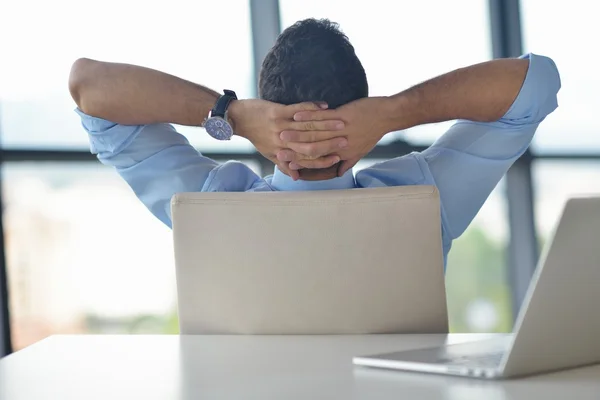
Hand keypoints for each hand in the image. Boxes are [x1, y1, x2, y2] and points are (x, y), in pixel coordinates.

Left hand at [228, 99, 346, 179]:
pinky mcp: (277, 111)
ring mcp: (280, 125)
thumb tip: (298, 177)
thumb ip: (284, 165)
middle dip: (330, 142)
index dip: (323, 159)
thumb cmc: (256, 136)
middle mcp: (282, 141)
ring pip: (307, 127)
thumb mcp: (268, 153)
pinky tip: (325, 106)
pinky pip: (299, 109)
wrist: (238, 118)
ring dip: (326, 124)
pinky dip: (313, 107)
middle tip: (346, 140)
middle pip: (310, 143)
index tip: (338, 157)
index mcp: (281, 152)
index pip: (306, 159)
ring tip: (341, 123)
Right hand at [276, 97, 393, 175]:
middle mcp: (339, 146)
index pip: (317, 161)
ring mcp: (340, 132)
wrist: (386, 116)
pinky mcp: (342, 117)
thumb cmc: (373, 132)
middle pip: (312, 150)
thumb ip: (347, 162)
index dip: (300, 162)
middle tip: (277, 148)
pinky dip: (307, 116)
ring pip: (314, 135)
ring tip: (281, 131)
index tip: (286, 162)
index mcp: (342, 155)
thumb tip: (338, 172)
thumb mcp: (360, 151)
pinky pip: (321, 119)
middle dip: (293, 149)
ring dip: (296, 133)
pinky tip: (296, 114)